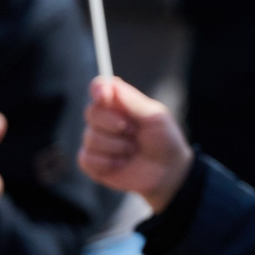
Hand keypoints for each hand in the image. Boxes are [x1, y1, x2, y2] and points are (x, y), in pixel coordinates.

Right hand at [79, 76, 194, 210]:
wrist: (168, 170)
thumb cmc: (164, 139)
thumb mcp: (155, 117)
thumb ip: (133, 102)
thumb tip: (111, 84)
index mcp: (119, 104)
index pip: (99, 87)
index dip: (98, 89)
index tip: (103, 96)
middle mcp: (104, 119)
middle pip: (91, 112)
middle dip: (113, 123)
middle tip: (134, 131)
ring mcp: (96, 140)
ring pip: (91, 137)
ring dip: (117, 146)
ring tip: (133, 150)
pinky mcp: (92, 162)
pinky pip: (86, 158)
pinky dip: (107, 162)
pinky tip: (122, 163)